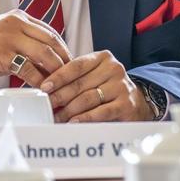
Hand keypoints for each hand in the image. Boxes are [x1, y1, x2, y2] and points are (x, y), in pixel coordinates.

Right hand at [0, 9, 70, 84]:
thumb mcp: (6, 39)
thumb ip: (26, 45)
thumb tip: (49, 63)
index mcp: (19, 18)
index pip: (50, 32)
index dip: (63, 48)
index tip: (70, 63)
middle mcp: (16, 23)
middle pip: (51, 41)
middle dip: (63, 59)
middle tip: (70, 75)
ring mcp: (9, 37)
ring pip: (43, 53)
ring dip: (55, 71)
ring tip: (59, 84)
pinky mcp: (2, 54)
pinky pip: (28, 68)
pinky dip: (38, 80)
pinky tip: (42, 89)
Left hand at [40, 50, 154, 121]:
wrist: (135, 103)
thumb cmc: (107, 90)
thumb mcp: (92, 78)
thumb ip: (73, 79)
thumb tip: (46, 89)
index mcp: (103, 58)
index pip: (76, 66)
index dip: (58, 77)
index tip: (44, 87)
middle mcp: (114, 69)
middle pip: (80, 84)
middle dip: (59, 97)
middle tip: (47, 106)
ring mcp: (121, 86)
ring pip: (88, 98)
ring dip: (69, 110)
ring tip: (57, 118)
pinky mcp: (126, 104)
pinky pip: (100, 112)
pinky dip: (85, 118)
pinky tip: (74, 122)